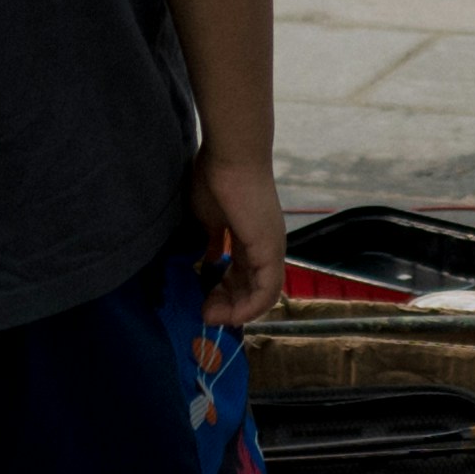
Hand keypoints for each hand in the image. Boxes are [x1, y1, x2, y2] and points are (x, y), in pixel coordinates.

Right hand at [188, 152, 284, 326]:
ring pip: (261, 294)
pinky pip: (266, 292)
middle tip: (204, 314)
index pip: (243, 273)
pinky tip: (228, 314)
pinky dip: (249, 308)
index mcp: (252, 237)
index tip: (203, 300)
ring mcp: (272, 249)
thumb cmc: (216, 179)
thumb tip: (211, 258)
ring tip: (210, 316)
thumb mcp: (209, 217)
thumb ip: (212, 239)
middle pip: (251, 287)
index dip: (224, 291)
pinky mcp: (270, 251)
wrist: (230, 157)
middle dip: (226, 304)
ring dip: (236, 311)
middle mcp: (266, 246)